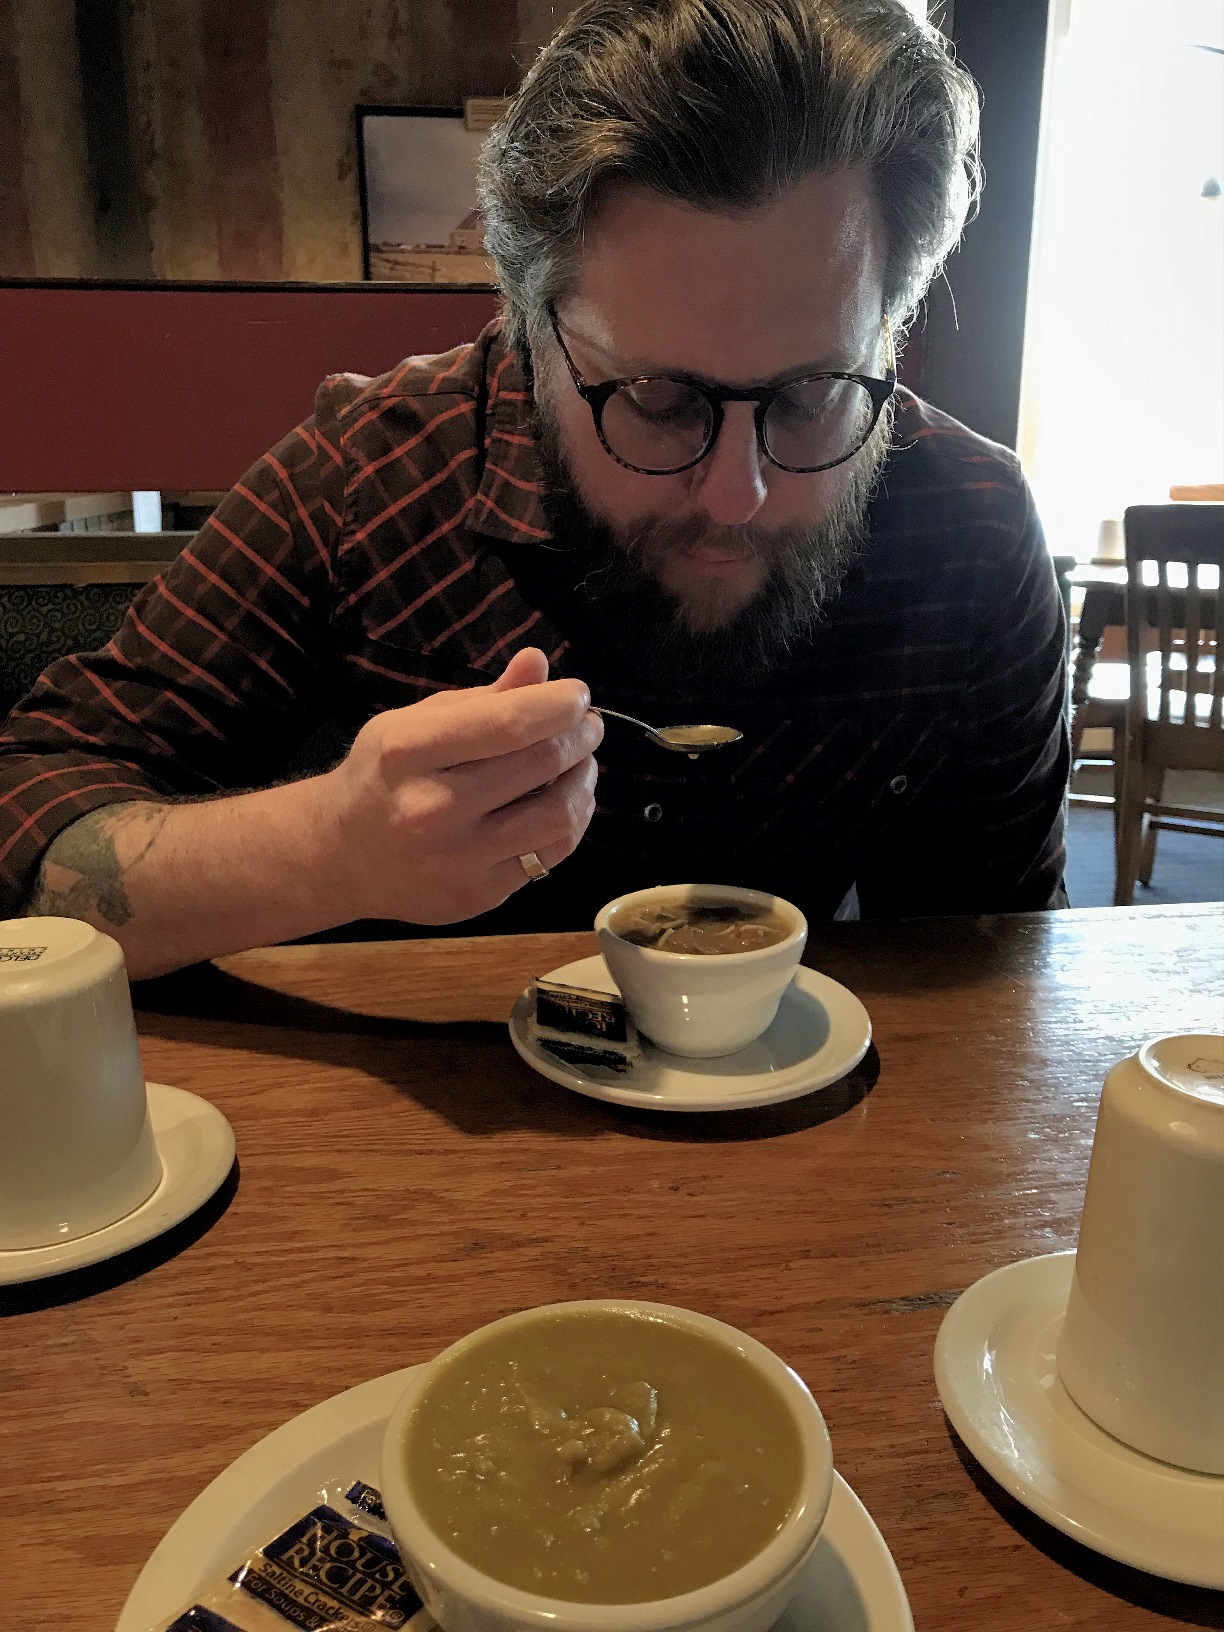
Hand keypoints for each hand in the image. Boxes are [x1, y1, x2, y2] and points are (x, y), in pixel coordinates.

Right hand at [315, 648, 602, 923]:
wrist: (342, 856)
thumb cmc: (385, 776)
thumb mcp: (415, 724)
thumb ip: (482, 699)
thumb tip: (539, 663)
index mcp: (408, 752)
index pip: (507, 723)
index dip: (558, 705)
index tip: (578, 696)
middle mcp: (430, 808)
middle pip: (540, 765)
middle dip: (580, 737)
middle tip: (587, 725)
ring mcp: (457, 859)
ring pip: (558, 816)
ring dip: (584, 780)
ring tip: (581, 762)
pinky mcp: (479, 894)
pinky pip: (550, 855)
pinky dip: (571, 822)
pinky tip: (564, 802)